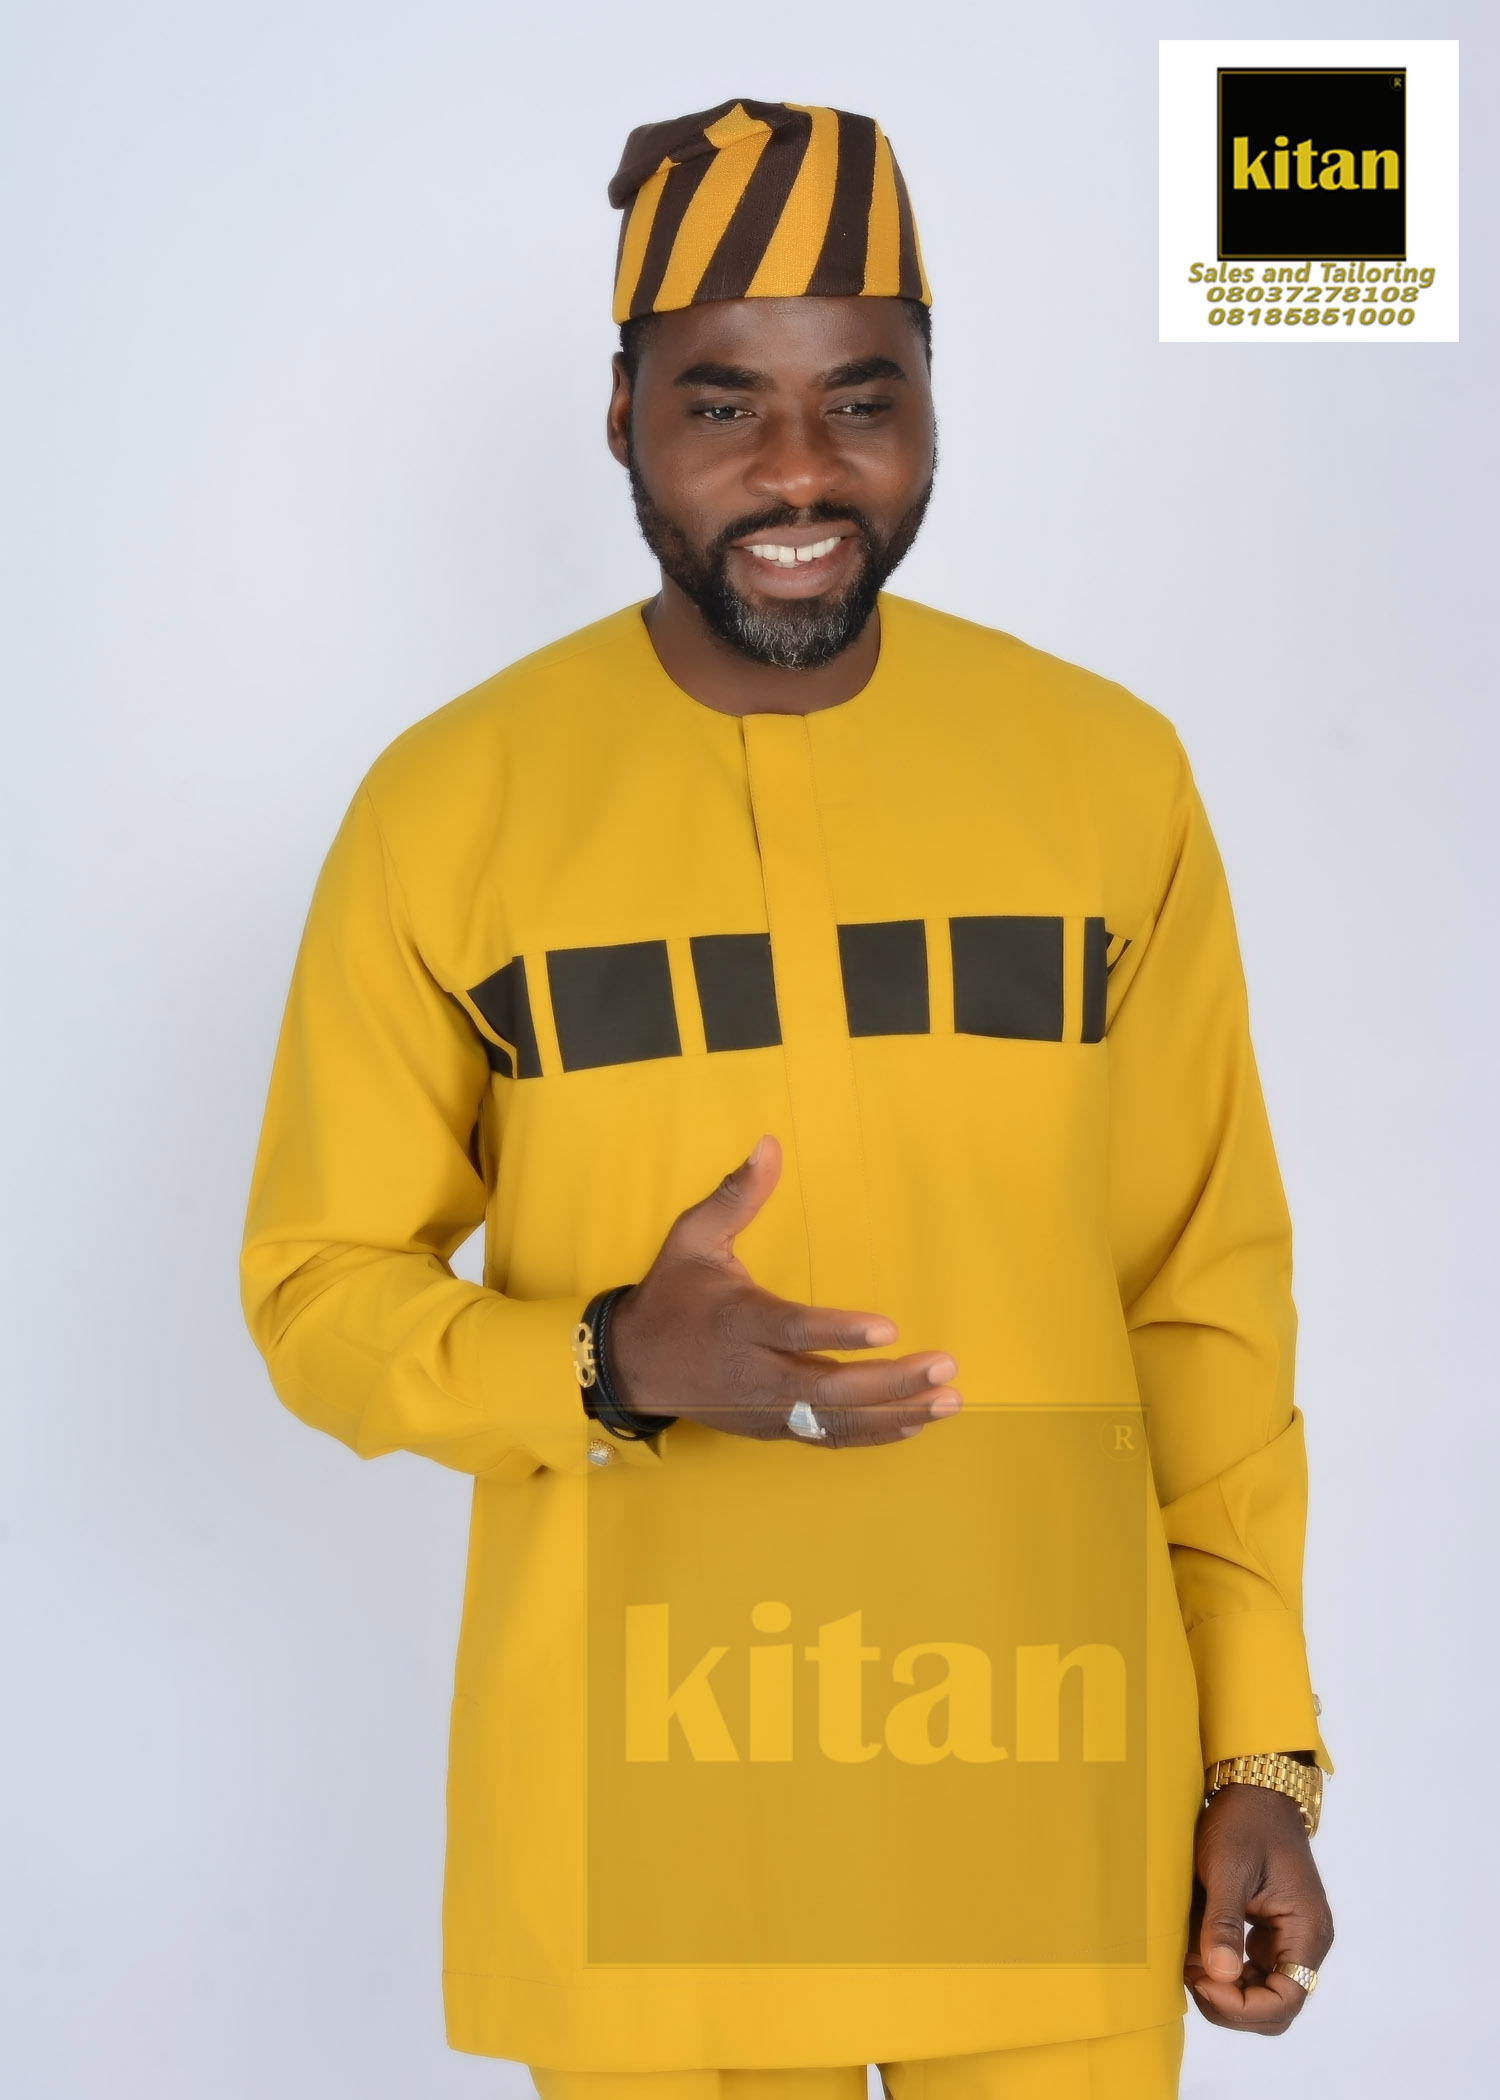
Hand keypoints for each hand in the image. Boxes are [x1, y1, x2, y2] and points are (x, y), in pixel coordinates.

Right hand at [606, 1135, 962, 1446]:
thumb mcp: (692, 1238)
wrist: (632, 1365)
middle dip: (891, 1382)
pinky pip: (827, 1438)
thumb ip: (735, 1195)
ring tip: (947, 1400)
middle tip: (945, 1366)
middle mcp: (753, 1372)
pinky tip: (913, 1423)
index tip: (888, 1328)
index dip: (839, 1333)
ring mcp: (764, 1408)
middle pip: (828, 1388)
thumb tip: (769, 1144)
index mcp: (736, 1321)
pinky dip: (873, 1435)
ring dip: (895, 1414)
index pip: (792, 1330)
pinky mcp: (771, 1429)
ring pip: (836, 1421)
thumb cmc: (671, 1294)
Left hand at [1185, 1782, 1333, 2033]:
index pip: (1286, 2001)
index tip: (1203, 1979)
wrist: (1255, 1789)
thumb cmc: (1245, 1823)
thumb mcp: (1227, 1869)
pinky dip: (1224, 1970)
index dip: (1242, 2005)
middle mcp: (1304, 1943)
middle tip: (1192, 1974)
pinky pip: (1251, 1970)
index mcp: (1307, 1932)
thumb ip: (1223, 1923)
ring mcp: (1287, 1939)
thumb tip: (1220, 1975)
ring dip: (1225, 1989)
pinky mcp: (1269, 1932)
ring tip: (1190, 1960)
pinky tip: (1196, 1950)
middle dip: (1232, 2004)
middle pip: (1275, 2008)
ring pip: (1261, 1993)